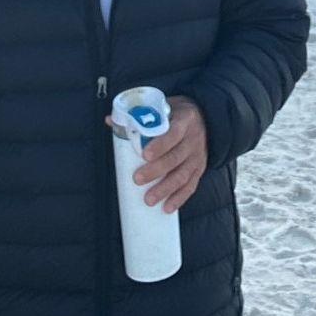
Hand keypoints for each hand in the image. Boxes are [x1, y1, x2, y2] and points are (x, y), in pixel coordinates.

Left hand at [104, 95, 207, 214]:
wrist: (205, 118)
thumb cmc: (176, 113)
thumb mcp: (163, 107)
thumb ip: (139, 114)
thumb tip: (110, 120)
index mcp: (183, 121)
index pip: (173, 134)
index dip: (160, 145)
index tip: (144, 155)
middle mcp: (193, 140)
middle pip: (175, 158)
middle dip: (156, 171)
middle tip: (137, 179)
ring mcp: (197, 156)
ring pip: (183, 175)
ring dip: (166, 189)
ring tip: (149, 199)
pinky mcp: (199, 169)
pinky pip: (191, 186)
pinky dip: (179, 198)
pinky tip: (167, 208)